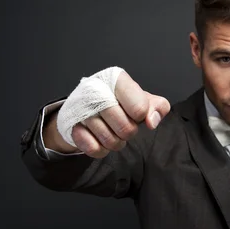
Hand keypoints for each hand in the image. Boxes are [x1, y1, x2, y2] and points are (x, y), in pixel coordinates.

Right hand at [50, 69, 170, 157]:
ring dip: (115, 142)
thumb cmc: (120, 102)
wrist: (86, 108)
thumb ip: (158, 107)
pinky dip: (101, 150)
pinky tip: (99, 138)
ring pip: (110, 140)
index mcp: (116, 79)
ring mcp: (81, 108)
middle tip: (124, 126)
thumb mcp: (143, 100)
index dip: (141, 116)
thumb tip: (152, 121)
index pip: (139, 108)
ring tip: (112, 131)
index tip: (136, 113)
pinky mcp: (72, 126)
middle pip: (126, 128)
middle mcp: (95, 89)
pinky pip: (94, 149)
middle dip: (129, 132)